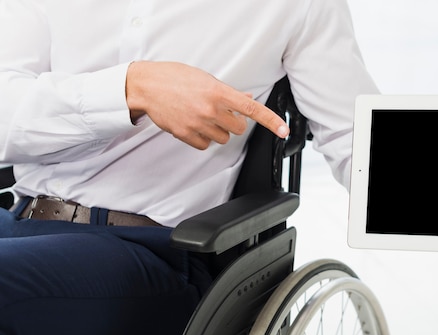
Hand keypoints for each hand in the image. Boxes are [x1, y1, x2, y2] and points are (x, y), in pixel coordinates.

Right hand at [125, 61, 289, 148]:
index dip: (271, 121)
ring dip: (218, 131)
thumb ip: (227, 92)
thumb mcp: (205, 78)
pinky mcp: (186, 134)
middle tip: (220, 113)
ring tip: (203, 117)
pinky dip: (203, 138)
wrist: (146, 86)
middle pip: (239, 128)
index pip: (252, 109)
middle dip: (233, 122)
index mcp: (218, 92)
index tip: (283, 130)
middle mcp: (210, 109)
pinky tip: (194, 125)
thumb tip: (247, 98)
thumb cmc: (174, 77)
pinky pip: (205, 145)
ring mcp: (198, 123)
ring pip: (223, 139)